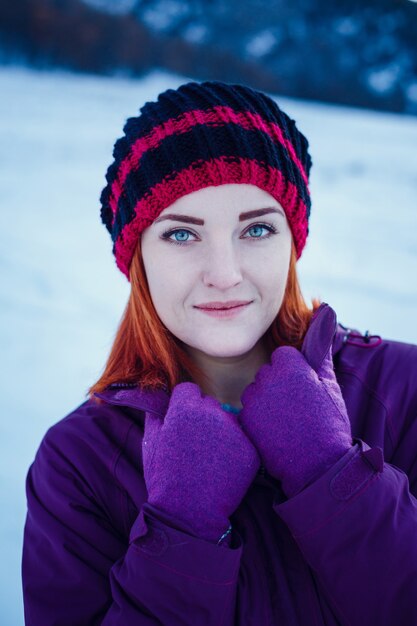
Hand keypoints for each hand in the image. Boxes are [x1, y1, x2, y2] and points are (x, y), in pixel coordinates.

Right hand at [142, 382, 260, 542]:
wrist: (188, 512)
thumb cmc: (165, 477)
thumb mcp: (150, 441)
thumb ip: (155, 413)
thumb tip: (157, 397)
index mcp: (185, 407)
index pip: (189, 390)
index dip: (183, 406)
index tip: (182, 424)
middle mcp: (212, 413)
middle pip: (210, 403)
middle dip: (203, 418)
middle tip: (195, 445)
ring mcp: (234, 430)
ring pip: (228, 420)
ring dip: (220, 432)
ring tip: (208, 458)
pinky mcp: (250, 449)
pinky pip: (242, 441)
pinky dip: (235, 451)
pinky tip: (222, 468)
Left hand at [239, 303, 352, 497]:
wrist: (319, 466)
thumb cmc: (328, 422)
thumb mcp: (327, 380)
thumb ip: (319, 343)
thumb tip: (324, 307)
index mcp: (291, 364)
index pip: (282, 358)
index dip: (295, 377)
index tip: (304, 395)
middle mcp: (268, 377)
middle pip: (267, 373)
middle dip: (279, 388)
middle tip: (297, 410)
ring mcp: (255, 398)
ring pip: (256, 391)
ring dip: (267, 404)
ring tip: (287, 422)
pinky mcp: (244, 418)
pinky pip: (247, 410)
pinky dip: (257, 419)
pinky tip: (274, 431)